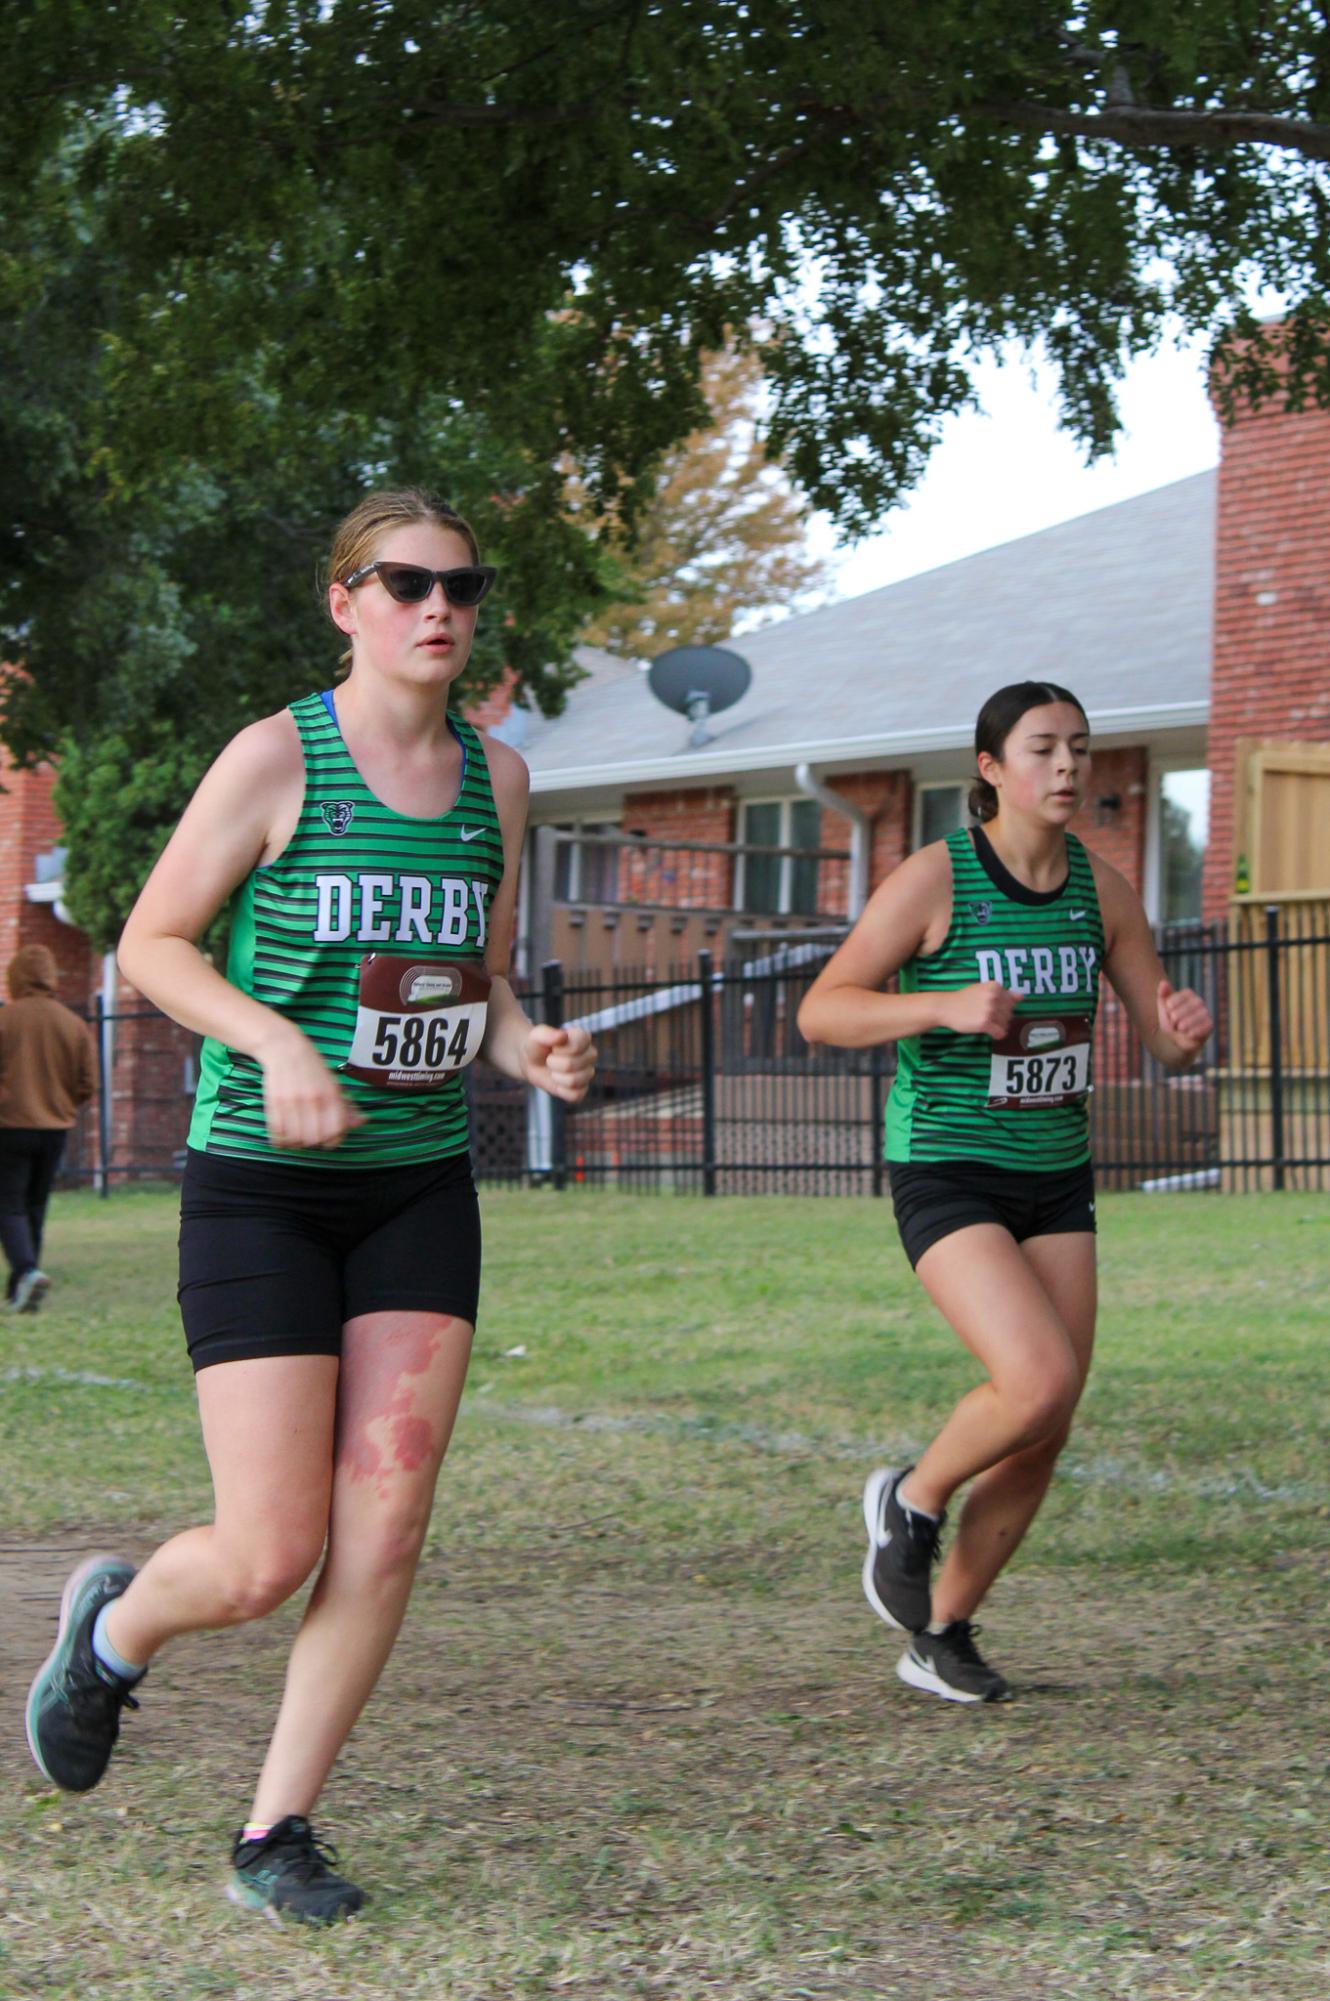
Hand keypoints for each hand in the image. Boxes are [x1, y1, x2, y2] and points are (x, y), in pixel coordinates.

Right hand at [260, 1030, 366, 1148]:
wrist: (284, 1048)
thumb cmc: (312, 1068)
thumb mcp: (334, 1083)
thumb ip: (347, 1106)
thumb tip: (363, 1121)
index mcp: (331, 1094)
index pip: (336, 1130)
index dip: (333, 1140)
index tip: (328, 1139)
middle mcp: (312, 1099)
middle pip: (315, 1138)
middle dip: (314, 1143)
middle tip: (311, 1138)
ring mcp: (292, 1101)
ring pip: (296, 1139)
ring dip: (297, 1143)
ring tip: (297, 1137)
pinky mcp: (274, 1102)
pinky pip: (277, 1133)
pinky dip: (281, 1141)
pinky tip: (285, 1136)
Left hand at [524, 1023, 596, 1103]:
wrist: (532, 1062)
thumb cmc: (537, 1046)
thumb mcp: (536, 1036)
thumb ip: (546, 1033)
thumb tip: (562, 1036)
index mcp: (583, 1038)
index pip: (576, 1047)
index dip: (559, 1050)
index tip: (553, 1047)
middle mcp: (590, 1054)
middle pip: (570, 1065)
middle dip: (553, 1064)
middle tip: (550, 1059)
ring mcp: (588, 1072)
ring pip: (573, 1081)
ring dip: (556, 1077)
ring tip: (554, 1070)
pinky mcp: (583, 1089)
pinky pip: (575, 1095)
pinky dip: (561, 1090)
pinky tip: (558, 1082)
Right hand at [942, 981, 1016, 1039]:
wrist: (945, 1007)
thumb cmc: (964, 998)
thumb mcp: (983, 990)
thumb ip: (1003, 993)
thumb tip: (1022, 997)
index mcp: (995, 986)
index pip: (1011, 1002)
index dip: (1002, 1008)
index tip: (991, 1009)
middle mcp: (994, 997)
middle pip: (1009, 1013)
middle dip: (1001, 1018)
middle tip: (988, 1018)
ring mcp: (989, 1010)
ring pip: (1006, 1024)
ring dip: (999, 1027)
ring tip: (987, 1025)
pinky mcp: (984, 1023)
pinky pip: (1000, 1033)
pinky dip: (997, 1035)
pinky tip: (989, 1032)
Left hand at [1157, 979, 1211, 1061]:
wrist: (1175, 1040)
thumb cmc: (1170, 1021)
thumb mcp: (1163, 1008)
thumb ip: (1162, 994)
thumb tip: (1163, 982)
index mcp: (1188, 994)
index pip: (1178, 997)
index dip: (1171, 1006)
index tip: (1168, 1010)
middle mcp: (1199, 1002)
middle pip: (1184, 1009)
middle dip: (1175, 1019)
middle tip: (1174, 1023)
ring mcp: (1206, 1013)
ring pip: (1193, 1019)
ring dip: (1183, 1026)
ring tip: (1180, 1029)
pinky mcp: (1210, 1025)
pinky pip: (1202, 1028)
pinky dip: (1191, 1033)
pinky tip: (1188, 1034)